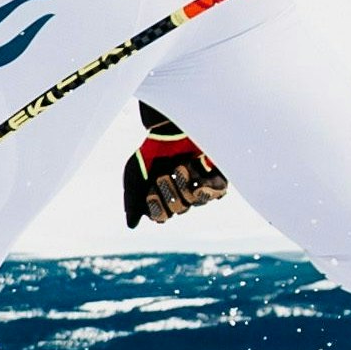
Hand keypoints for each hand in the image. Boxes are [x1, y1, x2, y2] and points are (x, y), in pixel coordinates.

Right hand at [119, 108, 228, 228]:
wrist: (171, 124)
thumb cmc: (153, 148)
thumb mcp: (135, 172)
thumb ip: (132, 199)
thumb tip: (132, 225)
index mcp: (164, 199)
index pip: (162, 216)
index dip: (157, 205)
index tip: (150, 190)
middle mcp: (183, 197)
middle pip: (179, 209)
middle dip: (169, 189)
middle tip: (164, 172)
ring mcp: (201, 188)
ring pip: (196, 200)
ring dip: (184, 181)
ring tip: (181, 164)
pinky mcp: (218, 177)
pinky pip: (217, 191)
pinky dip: (206, 182)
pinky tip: (196, 169)